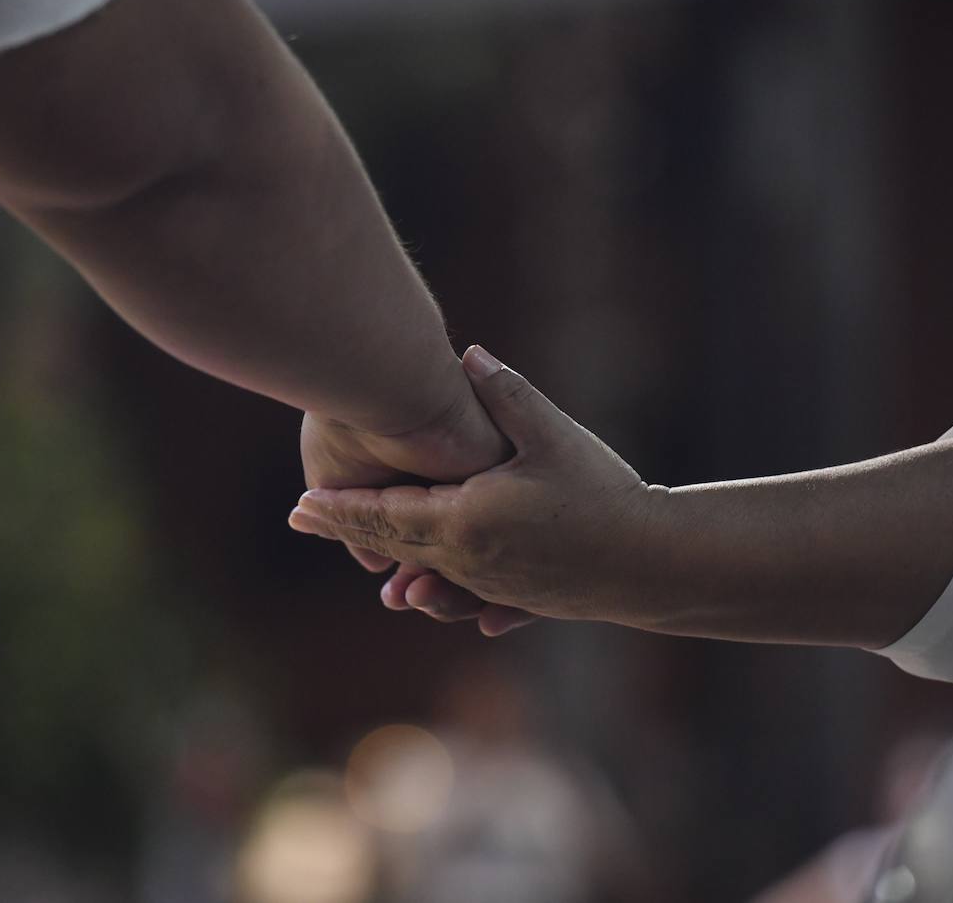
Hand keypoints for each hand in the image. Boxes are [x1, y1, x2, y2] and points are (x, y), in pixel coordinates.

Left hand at [291, 346, 666, 629]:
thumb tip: (466, 354)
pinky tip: (427, 590)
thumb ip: (506, 396)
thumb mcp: (554, 437)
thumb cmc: (603, 495)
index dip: (339, 507)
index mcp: (466, 521)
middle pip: (392, 545)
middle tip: (302, 517)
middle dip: (346, 530)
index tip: (299, 502)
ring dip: (386, 563)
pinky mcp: (516, 598)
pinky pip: (464, 594)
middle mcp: (467, 560)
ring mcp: (490, 586)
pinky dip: (437, 587)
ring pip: (424, 574)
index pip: (385, 515)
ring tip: (351, 552)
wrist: (653, 564)